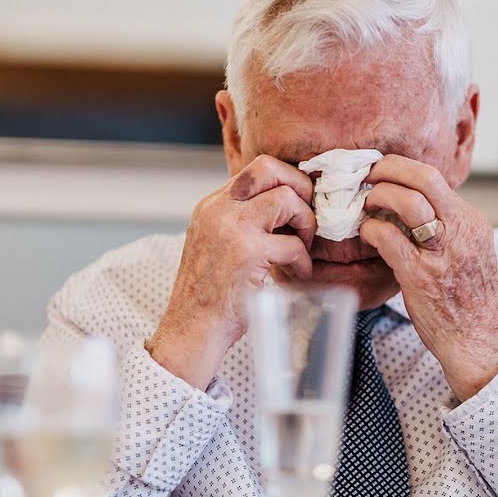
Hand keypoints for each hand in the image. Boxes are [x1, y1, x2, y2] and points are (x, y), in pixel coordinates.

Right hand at [148, 154, 315, 389]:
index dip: (284, 181)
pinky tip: (297, 273)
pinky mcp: (248, 253)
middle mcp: (219, 210)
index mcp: (212, 206)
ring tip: (302, 246)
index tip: (296, 204)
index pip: (255, 169)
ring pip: (286, 198)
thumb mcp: (216, 244)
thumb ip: (241, 221)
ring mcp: (233, 229)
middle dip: (299, 187)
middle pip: (269, 168)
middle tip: (305, 217)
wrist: (192, 329)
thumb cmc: (210, 294)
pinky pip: (293, 244)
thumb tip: (284, 207)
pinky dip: (303, 260)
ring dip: (305, 222)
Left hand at [360, 154, 497, 401]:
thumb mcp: (466, 252)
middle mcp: (460, 231)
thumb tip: (407, 208)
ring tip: (366, 204)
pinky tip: (366, 234)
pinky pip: (389, 238)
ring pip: (409, 202)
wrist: (480, 342)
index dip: (403, 167)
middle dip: (389, 168)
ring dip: (379, 196)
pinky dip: (372, 229)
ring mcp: (442, 252)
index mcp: (471, 222)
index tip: (383, 169)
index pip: (435, 178)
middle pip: (425, 178)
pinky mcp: (421, 275)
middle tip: (368, 174)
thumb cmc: (468, 300)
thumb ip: (444, 228)